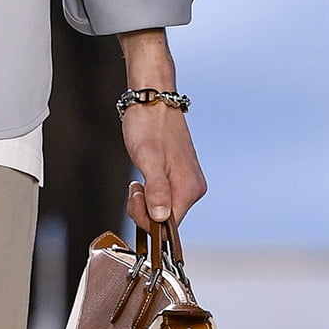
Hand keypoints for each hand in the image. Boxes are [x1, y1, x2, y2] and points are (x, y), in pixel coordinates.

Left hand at [118, 26, 206, 226]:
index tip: (136, 198)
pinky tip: (144, 178)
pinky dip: (149, 193)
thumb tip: (160, 217)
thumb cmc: (148, 126)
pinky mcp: (179, 178)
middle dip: (144, 209)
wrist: (152, 102)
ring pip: (162, 210)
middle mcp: (193, 189)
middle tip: (136, 186)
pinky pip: (162, 198)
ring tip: (139, 180)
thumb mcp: (148, 159)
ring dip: (145, 201)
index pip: (169, 227)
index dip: (147, 220)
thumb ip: (156, 189)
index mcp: (189, 188)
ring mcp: (187, 183)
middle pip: (166, 220)